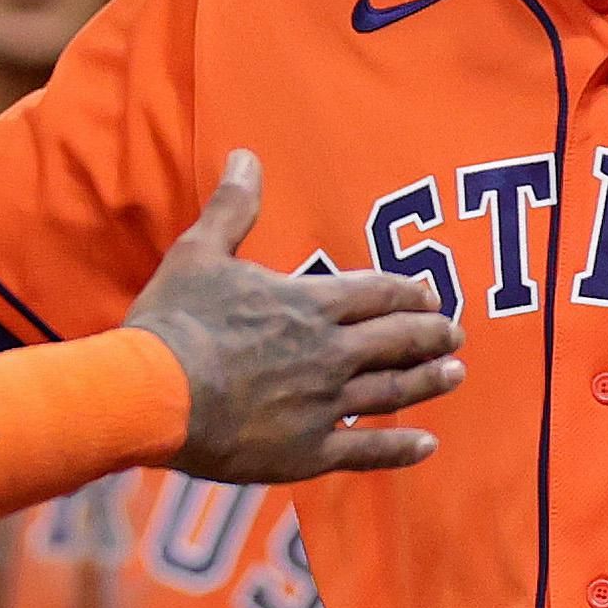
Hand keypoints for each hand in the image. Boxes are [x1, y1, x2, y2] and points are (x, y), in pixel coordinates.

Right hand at [125, 154, 463, 481]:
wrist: (152, 393)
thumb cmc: (174, 321)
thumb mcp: (200, 252)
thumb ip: (233, 207)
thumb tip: (246, 156)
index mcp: (309, 304)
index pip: (377, 293)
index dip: (409, 292)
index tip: (431, 294)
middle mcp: (330, 353)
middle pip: (397, 339)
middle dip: (431, 334)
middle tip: (455, 333)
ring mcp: (324, 405)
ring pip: (393, 391)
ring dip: (429, 380)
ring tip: (455, 373)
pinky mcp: (308, 451)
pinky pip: (367, 452)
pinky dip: (401, 448)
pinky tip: (427, 444)